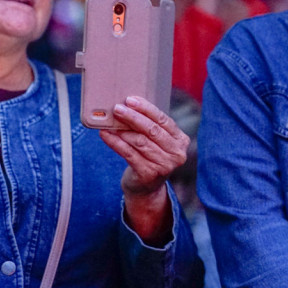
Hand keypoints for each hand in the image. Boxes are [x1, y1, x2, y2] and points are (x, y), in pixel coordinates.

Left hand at [100, 96, 188, 243]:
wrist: (146, 188)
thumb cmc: (150, 157)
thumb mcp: (156, 142)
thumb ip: (150, 126)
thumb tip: (127, 106)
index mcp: (181, 140)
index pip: (163, 120)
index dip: (146, 109)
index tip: (130, 100)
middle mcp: (176, 154)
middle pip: (152, 130)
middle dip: (133, 117)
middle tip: (117, 108)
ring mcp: (164, 166)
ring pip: (140, 142)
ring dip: (122, 130)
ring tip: (109, 122)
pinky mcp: (149, 174)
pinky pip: (129, 154)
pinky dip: (115, 143)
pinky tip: (105, 135)